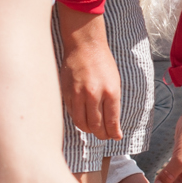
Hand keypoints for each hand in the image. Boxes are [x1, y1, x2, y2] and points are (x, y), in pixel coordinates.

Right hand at [57, 7, 121, 140]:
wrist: (84, 45)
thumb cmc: (102, 63)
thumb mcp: (115, 82)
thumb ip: (113, 104)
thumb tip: (113, 125)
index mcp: (110, 92)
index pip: (111, 121)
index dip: (113, 133)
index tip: (115, 136)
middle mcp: (94, 94)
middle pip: (96, 125)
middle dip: (101, 134)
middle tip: (104, 135)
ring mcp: (78, 94)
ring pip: (81, 123)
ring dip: (88, 130)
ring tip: (93, 129)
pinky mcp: (66, 92)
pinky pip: (71, 113)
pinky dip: (78, 118)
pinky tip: (83, 117)